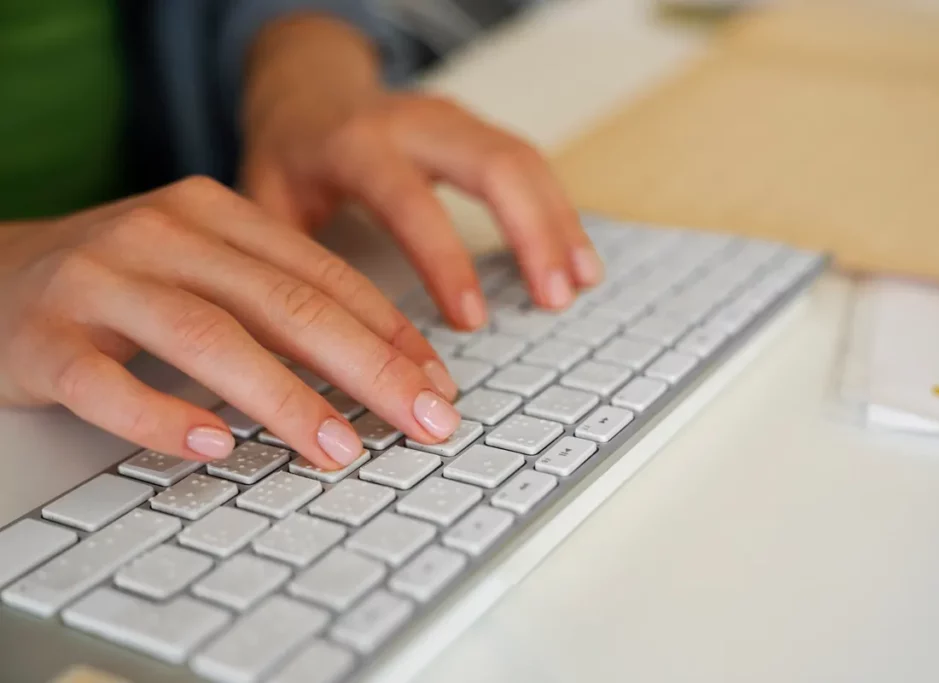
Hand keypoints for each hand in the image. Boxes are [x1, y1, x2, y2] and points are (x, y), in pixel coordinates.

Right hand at [0, 177, 460, 467]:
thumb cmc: (121, 281)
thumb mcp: (206, 270)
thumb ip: (278, 304)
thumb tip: (377, 368)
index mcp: (215, 215)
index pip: (323, 275)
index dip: (390, 332)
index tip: (439, 385)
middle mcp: (162, 236)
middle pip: (283, 305)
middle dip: (367, 368)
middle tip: (425, 422)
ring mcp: (99, 283)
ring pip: (206, 338)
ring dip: (283, 398)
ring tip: (340, 449)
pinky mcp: (42, 339)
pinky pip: (107, 384)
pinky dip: (162, 416)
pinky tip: (214, 447)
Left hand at [240, 15, 602, 329]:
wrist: (307, 89)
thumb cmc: (290, 152)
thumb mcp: (264, 200)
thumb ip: (284, 260)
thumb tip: (305, 341)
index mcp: (356, 143)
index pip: (410, 200)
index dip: (444, 261)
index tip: (471, 319)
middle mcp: (414, 121)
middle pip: (493, 164)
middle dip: (532, 232)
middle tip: (553, 298)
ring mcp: (452, 119)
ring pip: (523, 160)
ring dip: (559, 222)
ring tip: (581, 282)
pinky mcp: (476, 130)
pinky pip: (530, 163)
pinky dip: (559, 209)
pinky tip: (576, 255)